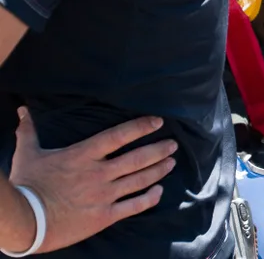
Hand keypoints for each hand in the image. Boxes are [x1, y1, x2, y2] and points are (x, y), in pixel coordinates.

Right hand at [7, 108, 176, 252]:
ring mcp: (104, 195)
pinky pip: (133, 206)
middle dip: (159, 150)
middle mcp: (99, 173)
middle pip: (137, 159)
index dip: (141, 127)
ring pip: (140, 180)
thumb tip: (23, 110)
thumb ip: (29, 131)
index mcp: (83, 155)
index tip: (158, 121)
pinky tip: (159, 191)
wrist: (25, 221)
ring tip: (171, 162)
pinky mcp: (104, 216)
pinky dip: (149, 198)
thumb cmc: (27, 185)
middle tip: (173, 144)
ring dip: (158, 170)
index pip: (119, 135)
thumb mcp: (28, 154)